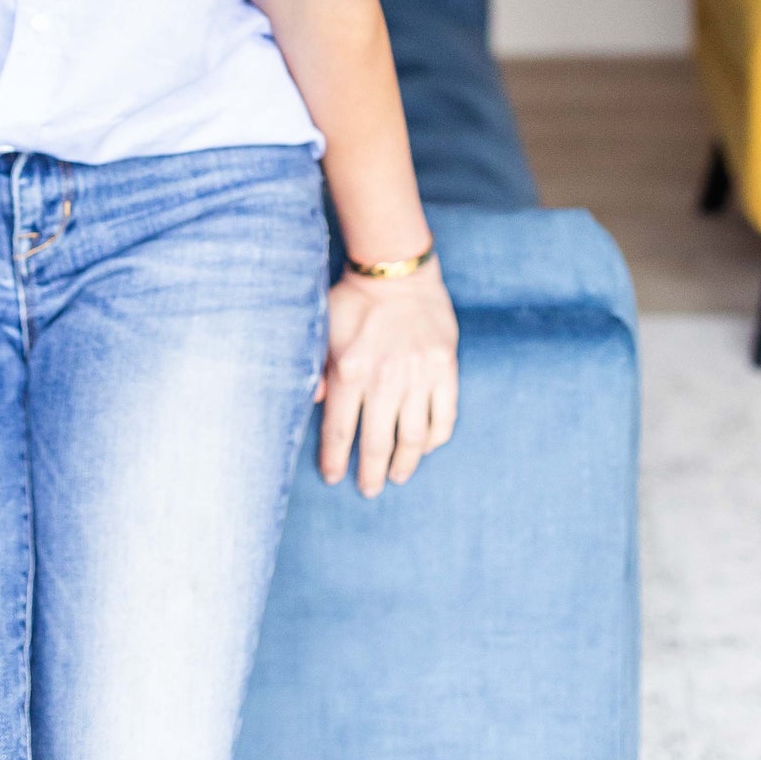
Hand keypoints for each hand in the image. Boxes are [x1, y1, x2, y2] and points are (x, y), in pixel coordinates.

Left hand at [316, 256, 458, 496]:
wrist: (397, 269)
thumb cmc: (354, 298)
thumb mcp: (322, 328)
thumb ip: (317, 368)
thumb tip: (315, 403)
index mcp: (350, 371)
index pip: (340, 431)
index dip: (336, 460)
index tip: (334, 478)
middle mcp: (384, 380)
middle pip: (377, 443)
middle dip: (371, 473)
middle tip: (368, 490)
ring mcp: (419, 376)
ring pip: (413, 438)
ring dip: (404, 464)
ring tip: (397, 477)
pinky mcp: (445, 369)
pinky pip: (444, 417)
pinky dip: (435, 439)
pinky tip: (425, 447)